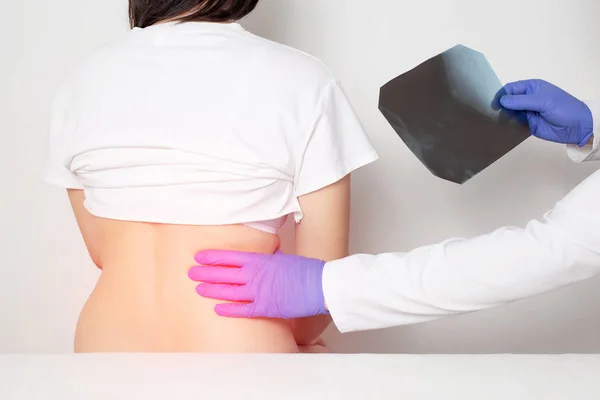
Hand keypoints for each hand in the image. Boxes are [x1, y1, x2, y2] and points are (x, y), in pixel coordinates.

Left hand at [189, 250, 327, 318]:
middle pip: (223, 273)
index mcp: (259, 260)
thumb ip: (265, 258)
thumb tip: (257, 256)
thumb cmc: (303, 270)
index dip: (212, 257)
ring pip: (228, 291)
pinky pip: (242, 309)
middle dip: (205, 272)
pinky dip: (228, 309)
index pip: (229, 256)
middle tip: (190, 272)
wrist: (318, 285)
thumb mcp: (281, 258)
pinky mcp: (264, 308)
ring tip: (198, 288)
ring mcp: (258, 292)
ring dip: (211, 290)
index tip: (199, 257)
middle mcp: (254, 275)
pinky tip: (216, 309)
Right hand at [499, 79, 592, 145]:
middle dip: (500, 106)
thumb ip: (522, 101)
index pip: (511, 88)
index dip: (501, 94)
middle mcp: (527, 99)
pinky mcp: (527, 124)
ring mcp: (527, 112)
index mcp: (531, 87)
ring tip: (493, 121)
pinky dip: (508, 125)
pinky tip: (501, 128)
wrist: (577, 127)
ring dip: (503, 116)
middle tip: (490, 113)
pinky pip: (514, 123)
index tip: (493, 103)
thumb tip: (502, 101)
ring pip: (509, 112)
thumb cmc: (564, 108)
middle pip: (508, 100)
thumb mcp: (543, 101)